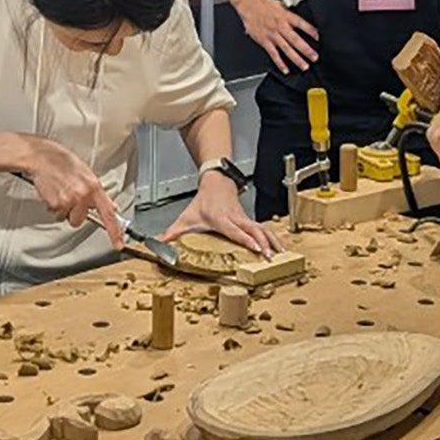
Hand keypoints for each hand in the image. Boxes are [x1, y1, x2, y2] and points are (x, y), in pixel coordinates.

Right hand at [11, 134, 122, 247]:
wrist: (40, 157)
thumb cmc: (60, 161)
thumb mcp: (85, 172)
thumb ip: (96, 190)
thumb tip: (109, 205)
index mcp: (94, 186)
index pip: (108, 213)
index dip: (115, 230)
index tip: (118, 243)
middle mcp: (83, 194)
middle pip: (80, 220)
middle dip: (74, 212)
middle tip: (69, 196)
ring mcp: (70, 200)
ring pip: (67, 217)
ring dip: (63, 209)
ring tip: (59, 192)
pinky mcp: (56, 204)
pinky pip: (55, 213)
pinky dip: (52, 205)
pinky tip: (52, 192)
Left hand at [162, 173, 277, 257]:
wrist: (216, 183)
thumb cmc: (204, 201)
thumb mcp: (187, 217)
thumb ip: (173, 232)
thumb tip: (159, 242)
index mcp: (221, 218)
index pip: (235, 230)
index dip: (246, 239)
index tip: (256, 248)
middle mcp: (235, 218)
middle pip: (253, 230)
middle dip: (263, 243)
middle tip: (271, 256)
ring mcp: (245, 218)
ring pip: (262, 229)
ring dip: (273, 241)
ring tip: (281, 254)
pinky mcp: (250, 220)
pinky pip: (264, 229)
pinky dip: (273, 238)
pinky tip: (280, 248)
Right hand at [232, 0, 318, 73]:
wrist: (249, 5)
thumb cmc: (265, 5)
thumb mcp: (282, 4)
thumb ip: (291, 12)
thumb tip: (301, 15)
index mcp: (286, 16)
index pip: (301, 24)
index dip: (311, 31)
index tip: (318, 38)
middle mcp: (281, 26)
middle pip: (295, 40)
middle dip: (306, 50)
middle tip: (314, 57)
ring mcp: (273, 35)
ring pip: (286, 49)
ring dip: (296, 58)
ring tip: (304, 66)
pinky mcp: (265, 41)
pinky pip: (273, 54)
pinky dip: (280, 63)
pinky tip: (285, 69)